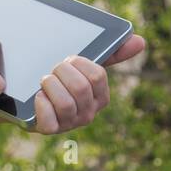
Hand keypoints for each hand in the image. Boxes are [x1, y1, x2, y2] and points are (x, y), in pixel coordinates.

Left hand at [32, 35, 146, 133]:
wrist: (29, 93)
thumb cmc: (63, 79)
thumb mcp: (85, 65)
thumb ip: (112, 53)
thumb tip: (141, 41)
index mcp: (101, 96)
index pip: (97, 76)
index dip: (79, 63)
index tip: (69, 60)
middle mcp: (89, 113)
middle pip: (80, 88)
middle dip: (61, 72)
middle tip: (54, 71)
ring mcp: (70, 123)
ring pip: (64, 102)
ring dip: (49, 85)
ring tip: (44, 83)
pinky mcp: (50, 130)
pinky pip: (48, 120)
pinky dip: (40, 104)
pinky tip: (38, 97)